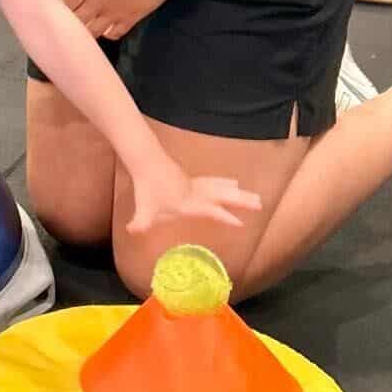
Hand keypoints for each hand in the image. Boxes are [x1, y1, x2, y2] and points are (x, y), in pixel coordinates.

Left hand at [55, 0, 171, 39]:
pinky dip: (107, 34)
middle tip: (67, 19)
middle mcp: (97, 2)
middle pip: (74, 21)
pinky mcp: (130, 19)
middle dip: (68, 21)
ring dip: (85, 30)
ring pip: (91, 32)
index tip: (54, 6)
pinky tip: (105, 27)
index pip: (63, 3)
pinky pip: (113, 35)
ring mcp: (113, 13)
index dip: (56, 7)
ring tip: (84, 26)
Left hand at [127, 155, 260, 235]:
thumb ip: (139, 223)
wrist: (147, 161)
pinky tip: (232, 182)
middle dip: (242, 201)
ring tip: (255, 197)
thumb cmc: (147, 188)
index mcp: (188, 204)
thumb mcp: (143, 211)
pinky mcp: (191, 179)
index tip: (241, 224)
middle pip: (223, 197)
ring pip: (222, 188)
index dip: (225, 218)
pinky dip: (224, 183)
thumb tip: (131, 231)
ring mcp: (195, 185)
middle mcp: (196, 194)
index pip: (211, 212)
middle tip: (260, 204)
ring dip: (238, 193)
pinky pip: (213, 182)